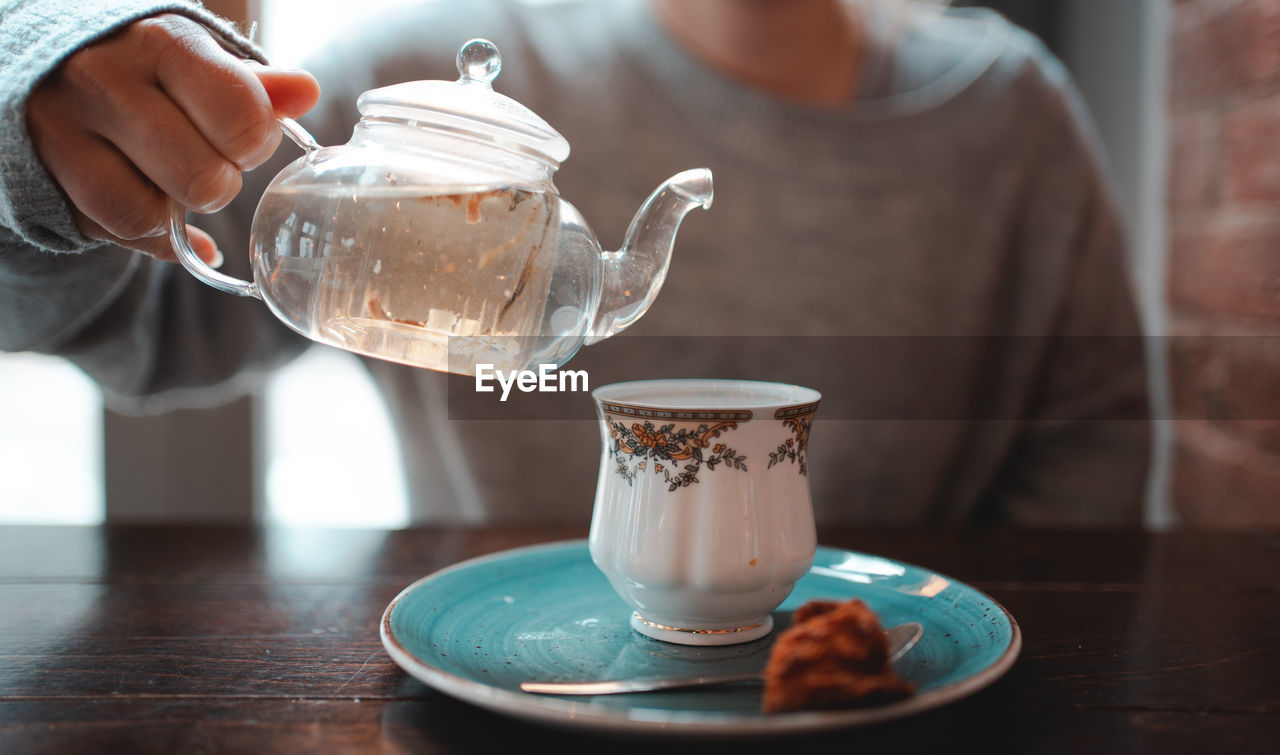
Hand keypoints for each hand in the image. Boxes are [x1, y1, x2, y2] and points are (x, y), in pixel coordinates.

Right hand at [25, 13, 319, 261]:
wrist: (54, 68)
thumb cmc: (151, 72)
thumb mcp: (202, 65)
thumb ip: (255, 87)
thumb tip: (306, 93)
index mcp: (162, 43)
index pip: (242, 119)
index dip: (255, 144)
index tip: (242, 138)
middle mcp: (105, 78)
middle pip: (204, 178)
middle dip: (220, 182)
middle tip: (204, 159)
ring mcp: (65, 127)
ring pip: (155, 213)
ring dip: (177, 210)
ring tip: (169, 175)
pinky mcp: (46, 171)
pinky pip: (120, 229)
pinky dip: (147, 228)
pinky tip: (147, 196)